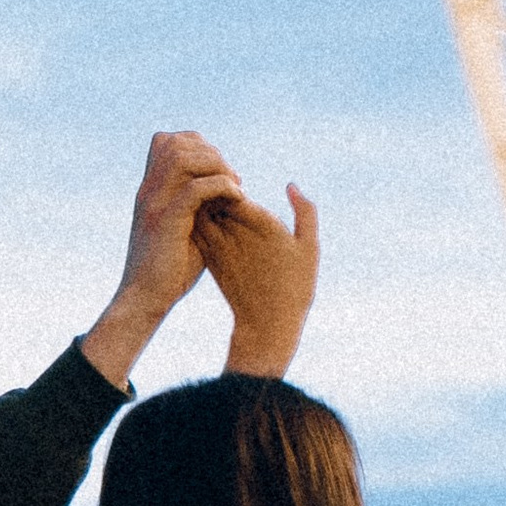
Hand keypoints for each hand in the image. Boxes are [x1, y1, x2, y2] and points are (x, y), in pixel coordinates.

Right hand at [80, 132, 245, 388]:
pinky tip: (237, 199)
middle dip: (211, 154)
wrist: (144, 299)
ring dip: (217, 167)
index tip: (220, 172)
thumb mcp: (185, 231)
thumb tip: (224, 191)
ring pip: (184, 158)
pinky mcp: (167, 220)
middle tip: (233, 179)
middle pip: (176, 142)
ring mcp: (155, 203)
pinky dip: (222, 187)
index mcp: (150, 190)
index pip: (166, 141)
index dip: (197, 146)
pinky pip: (196, 188)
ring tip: (236, 188)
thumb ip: (197, 207)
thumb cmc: (169, 271)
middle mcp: (149, 190)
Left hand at [200, 184, 319, 377]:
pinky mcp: (210, 260)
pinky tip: (209, 220)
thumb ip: (305, 212)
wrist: (267, 325)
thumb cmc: (295, 287)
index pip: (230, 187)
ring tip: (215, 202)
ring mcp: (218, 247)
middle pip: (210, 196)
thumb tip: (290, 185)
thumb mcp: (310, 249)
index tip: (236, 181)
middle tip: (220, 186)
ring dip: (203, 202)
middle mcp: (234, 233)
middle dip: (213, 187)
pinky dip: (197, 219)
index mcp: (260, 224)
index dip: (230, 180)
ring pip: (199, 211)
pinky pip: (196, 229)